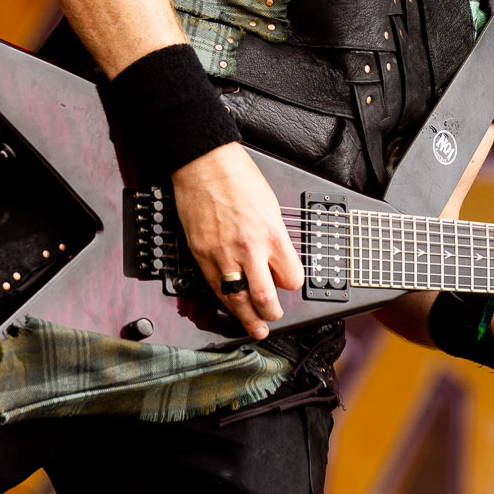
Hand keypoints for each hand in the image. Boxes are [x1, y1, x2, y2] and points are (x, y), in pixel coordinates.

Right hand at [171, 142, 303, 339]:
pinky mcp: (202, 254)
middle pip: (265, 298)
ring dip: (247, 319)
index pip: (291, 278)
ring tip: (254, 329)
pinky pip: (214, 287)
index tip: (289, 283)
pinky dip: (223, 301)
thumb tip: (276, 258)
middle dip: (271, 314)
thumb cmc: (238, 177)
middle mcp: (250, 249)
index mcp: (273, 235)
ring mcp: (224, 255)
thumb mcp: (270, 206)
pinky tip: (229, 307)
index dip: (292, 283)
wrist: (204, 164)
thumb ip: (274, 236)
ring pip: (237, 300)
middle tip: (273, 319)